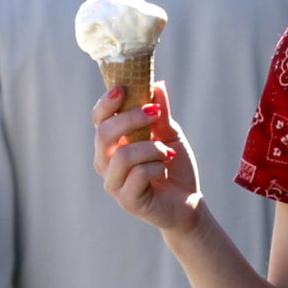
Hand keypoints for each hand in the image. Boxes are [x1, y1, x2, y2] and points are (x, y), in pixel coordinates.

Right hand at [93, 79, 202, 235]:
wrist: (188, 202)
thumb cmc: (173, 166)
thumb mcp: (170, 135)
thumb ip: (161, 113)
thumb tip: (157, 85)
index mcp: (112, 144)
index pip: (99, 120)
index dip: (107, 103)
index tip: (122, 88)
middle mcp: (105, 162)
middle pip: (104, 134)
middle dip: (131, 118)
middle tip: (155, 113)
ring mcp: (113, 183)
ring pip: (123, 155)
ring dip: (151, 149)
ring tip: (166, 154)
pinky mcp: (126, 200)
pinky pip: (139, 175)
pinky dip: (157, 168)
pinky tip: (163, 171)